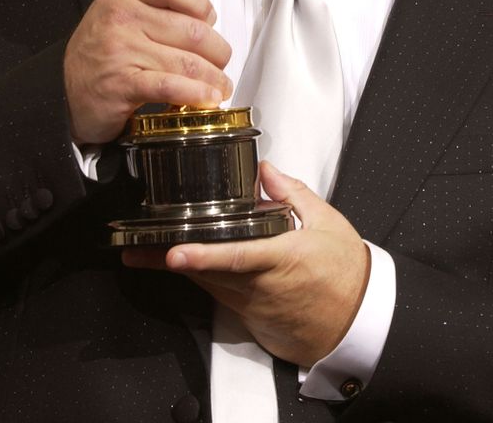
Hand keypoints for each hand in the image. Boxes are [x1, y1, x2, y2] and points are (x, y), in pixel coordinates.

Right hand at [64, 0, 231, 144]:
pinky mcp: (123, 84)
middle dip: (217, 51)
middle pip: (192, 30)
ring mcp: (121, 50)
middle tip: (220, 62)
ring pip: (188, 61)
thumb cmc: (101, 50)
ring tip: (220, 86)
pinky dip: (197, 94)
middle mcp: (122, 16)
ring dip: (214, 78)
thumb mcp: (122, 12)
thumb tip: (207, 17)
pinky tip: (208, 99)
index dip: (202, 5)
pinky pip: (172, 86)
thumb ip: (159, 5)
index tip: (209, 21)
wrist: (62, 90)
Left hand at [123, 162, 370, 366]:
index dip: (203, 255)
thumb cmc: (344, 271)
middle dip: (171, 260)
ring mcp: (255, 306)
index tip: (175, 253)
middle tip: (136, 247)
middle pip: (210, 272)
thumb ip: (292, 193)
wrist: (356, 320)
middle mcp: (263, 286)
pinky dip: (203, 279)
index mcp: (283, 258)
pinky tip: (184, 266)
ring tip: (145, 253)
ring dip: (180, 268)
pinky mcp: (251, 318)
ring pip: (210, 284)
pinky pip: (220, 296)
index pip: (237, 256)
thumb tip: (265, 171)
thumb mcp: (327, 223)